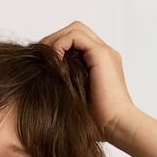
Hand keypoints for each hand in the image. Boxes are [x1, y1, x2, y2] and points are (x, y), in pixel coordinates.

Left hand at [40, 21, 136, 142]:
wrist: (117, 126)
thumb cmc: (99, 123)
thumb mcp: (77, 101)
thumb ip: (67, 88)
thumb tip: (43, 85)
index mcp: (100, 64)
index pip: (76, 42)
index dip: (57, 46)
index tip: (42, 61)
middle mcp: (104, 54)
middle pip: (75, 31)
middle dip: (55, 39)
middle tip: (39, 54)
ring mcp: (105, 52)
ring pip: (75, 30)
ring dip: (56, 39)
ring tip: (44, 56)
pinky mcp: (102, 54)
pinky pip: (76, 37)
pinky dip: (61, 44)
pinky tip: (54, 60)